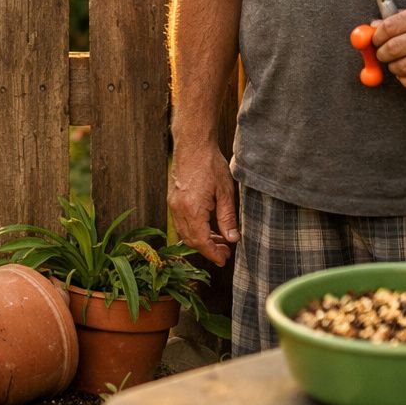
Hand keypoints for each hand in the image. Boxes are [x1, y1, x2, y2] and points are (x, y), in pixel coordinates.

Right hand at [168, 139, 239, 266]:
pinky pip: (181, 222)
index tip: (224, 259)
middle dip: (207, 249)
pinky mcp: (173, 199)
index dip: (213, 253)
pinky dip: (194, 230)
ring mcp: (173, 204)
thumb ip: (227, 218)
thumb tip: (232, 238)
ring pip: (185, 233)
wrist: (193, 144)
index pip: (201, 242)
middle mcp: (179, 209)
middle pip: (191, 240)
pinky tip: (207, 227)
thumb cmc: (210, 164)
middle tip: (225, 251)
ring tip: (219, 239)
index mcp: (192, 209)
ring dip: (200, 240)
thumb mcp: (225, 192)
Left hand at [372, 2, 405, 87]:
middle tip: (382, 54)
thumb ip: (398, 18)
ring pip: (402, 67)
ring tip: (395, 63)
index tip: (375, 40)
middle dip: (381, 53)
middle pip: (393, 48)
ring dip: (392, 67)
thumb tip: (372, 26)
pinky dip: (405, 81)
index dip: (376, 36)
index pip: (389, 28)